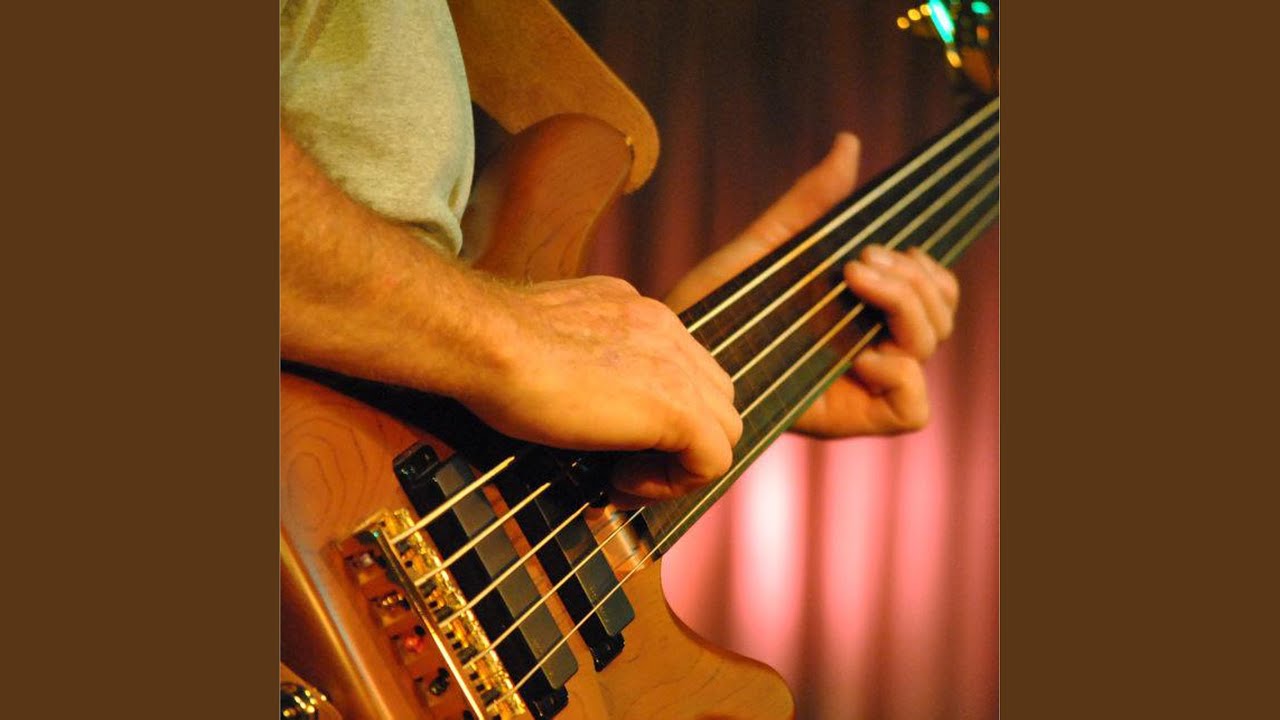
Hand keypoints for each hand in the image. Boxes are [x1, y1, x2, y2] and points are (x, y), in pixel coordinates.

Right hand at [464, 275, 742, 501]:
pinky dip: (674, 483)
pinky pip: (714, 458)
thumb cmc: (488, 348)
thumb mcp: (542, 344)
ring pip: (724, 425)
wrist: (485, 341)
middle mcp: (664, 326)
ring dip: (680, 461)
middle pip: (713, 392)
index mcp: (633, 309)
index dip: (653, 412)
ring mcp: (676, 363)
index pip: (679, 364)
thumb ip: (573, 357)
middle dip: (679, 436)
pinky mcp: (676, 406)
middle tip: (621, 462)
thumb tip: (566, 394)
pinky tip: (621, 483)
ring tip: (623, 475)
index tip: (604, 435)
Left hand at [667, 133, 959, 438]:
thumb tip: (848, 143)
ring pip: (929, 350)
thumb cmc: (712, 304)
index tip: (871, 249)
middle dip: (913, 282)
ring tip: (853, 286)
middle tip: (855, 266)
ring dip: (907, 310)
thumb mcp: (763, 245)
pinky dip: (902, 376)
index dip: (925, 269)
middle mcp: (867, 344)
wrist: (672, 357)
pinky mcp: (848, 417)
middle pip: (939, 316)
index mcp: (858, 309)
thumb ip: (809, 202)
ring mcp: (860, 382)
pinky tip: (861, 356)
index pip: (933, 290)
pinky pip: (913, 409)